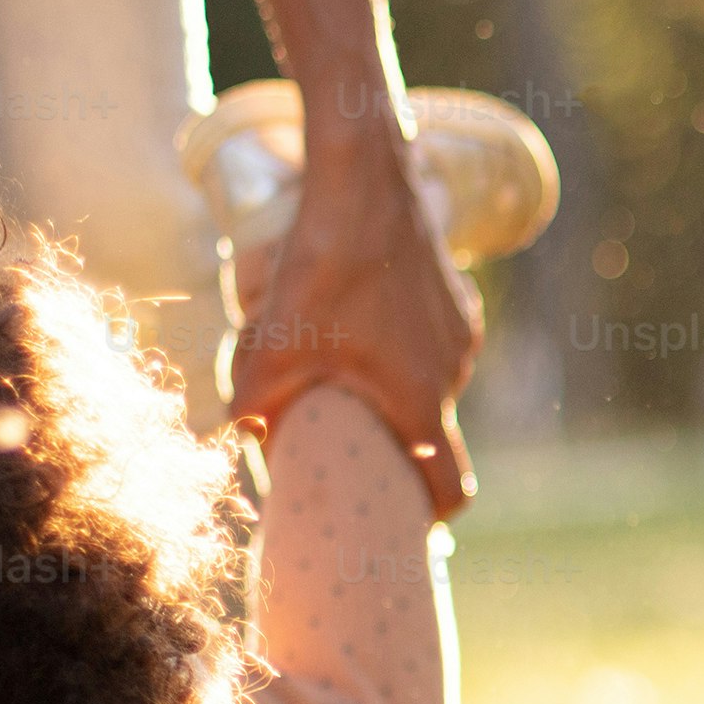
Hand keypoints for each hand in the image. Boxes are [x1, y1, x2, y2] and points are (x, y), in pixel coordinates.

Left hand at [226, 132, 481, 515]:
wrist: (364, 180)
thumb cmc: (323, 268)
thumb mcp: (274, 345)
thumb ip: (256, 405)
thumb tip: (245, 437)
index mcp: (420, 401)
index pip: (451, 486)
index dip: (432, 515)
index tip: (411, 524)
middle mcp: (452, 373)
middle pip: (430, 433)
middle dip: (393, 443)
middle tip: (347, 436)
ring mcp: (459, 333)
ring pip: (429, 382)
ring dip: (395, 389)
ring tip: (343, 368)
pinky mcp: (455, 298)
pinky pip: (432, 342)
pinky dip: (402, 348)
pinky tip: (360, 319)